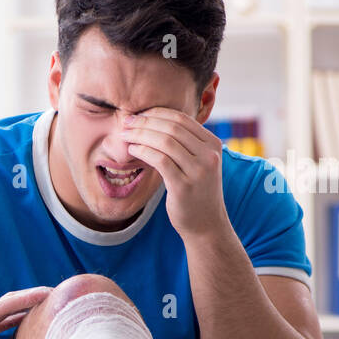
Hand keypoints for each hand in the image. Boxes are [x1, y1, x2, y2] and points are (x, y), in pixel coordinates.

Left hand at [0, 286, 50, 338]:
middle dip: (35, 299)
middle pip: (14, 305)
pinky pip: (3, 328)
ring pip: (11, 316)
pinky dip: (17, 325)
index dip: (31, 296)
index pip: (10, 302)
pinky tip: (26, 328)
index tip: (51, 292)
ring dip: (29, 312)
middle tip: (58, 298)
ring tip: (49, 311)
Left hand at [120, 108, 229, 240]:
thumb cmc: (196, 192)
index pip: (182, 119)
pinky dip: (143, 151)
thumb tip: (152, 122)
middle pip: (172, 127)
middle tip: (126, 123)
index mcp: (212, 144)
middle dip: (145, 122)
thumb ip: (184, 145)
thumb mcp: (197, 163)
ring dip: (140, 135)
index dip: (156, 113)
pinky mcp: (184, 186)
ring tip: (125, 135)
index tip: (138, 115)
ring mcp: (199, 170)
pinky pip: (160, 160)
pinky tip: (132, 150)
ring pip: (165, 142)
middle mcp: (209, 155)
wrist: (206, 225)